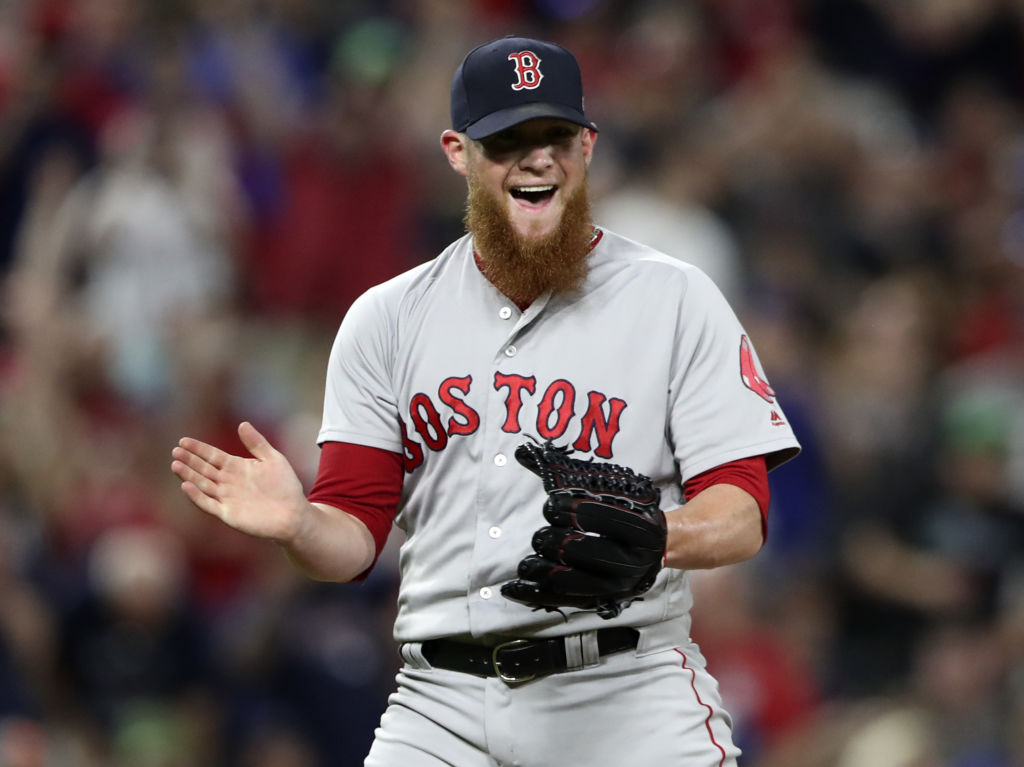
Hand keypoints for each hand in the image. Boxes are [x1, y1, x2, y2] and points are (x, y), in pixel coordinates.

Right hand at [171, 422, 307, 543]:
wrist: (293, 513)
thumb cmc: (285, 486)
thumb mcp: (273, 459)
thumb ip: (257, 443)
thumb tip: (242, 423)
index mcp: (237, 468)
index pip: (213, 456)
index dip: (198, 449)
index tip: (183, 440)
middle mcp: (228, 482)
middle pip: (204, 469)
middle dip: (189, 460)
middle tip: (176, 451)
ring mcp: (226, 498)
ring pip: (202, 484)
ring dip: (189, 475)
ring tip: (175, 465)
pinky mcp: (228, 514)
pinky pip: (208, 504)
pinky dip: (197, 496)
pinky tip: (186, 486)